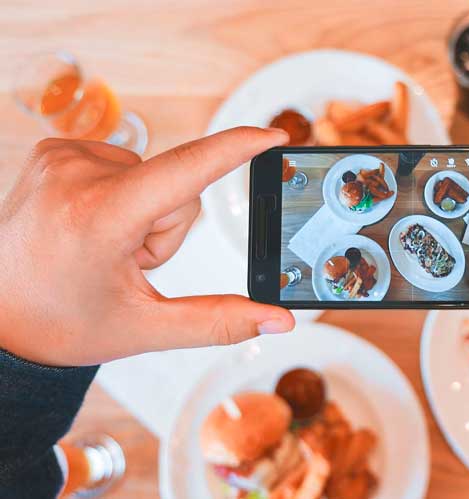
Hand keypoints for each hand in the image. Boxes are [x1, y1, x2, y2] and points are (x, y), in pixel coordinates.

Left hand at [0, 127, 294, 366]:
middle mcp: (76, 175)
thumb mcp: (145, 328)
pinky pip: (124, 164)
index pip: (187, 170)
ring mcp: (61, 158)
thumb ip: (220, 321)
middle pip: (176, 187)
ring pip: (153, 175)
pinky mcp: (54, 150)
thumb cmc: (61, 323)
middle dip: (168, 227)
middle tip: (126, 262)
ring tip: (103, 246)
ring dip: (144, 212)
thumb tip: (278, 321)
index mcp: (100, 218)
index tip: (273, 135)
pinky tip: (91, 225)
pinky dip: (121, 196)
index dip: (237, 149)